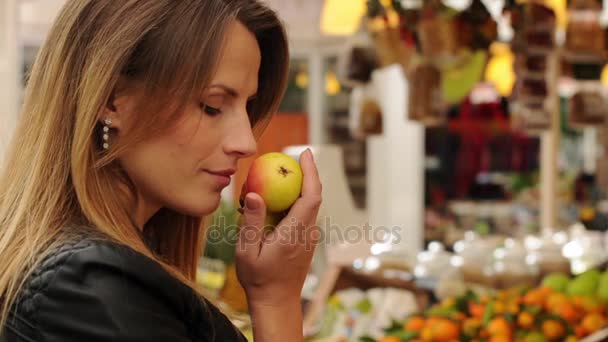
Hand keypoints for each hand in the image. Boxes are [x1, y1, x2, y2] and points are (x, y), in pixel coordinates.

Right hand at [235, 148, 321, 306]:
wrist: (277, 304)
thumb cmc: (259, 280)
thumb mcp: (247, 251)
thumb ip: (251, 222)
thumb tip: (254, 193)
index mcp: (295, 233)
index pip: (311, 195)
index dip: (311, 171)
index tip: (305, 153)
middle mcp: (307, 233)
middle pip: (313, 196)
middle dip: (305, 173)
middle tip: (288, 158)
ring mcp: (309, 238)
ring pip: (308, 205)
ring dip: (297, 188)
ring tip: (277, 177)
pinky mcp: (306, 242)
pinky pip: (302, 215)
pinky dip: (292, 202)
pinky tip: (275, 203)